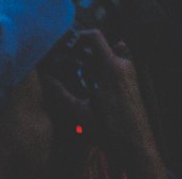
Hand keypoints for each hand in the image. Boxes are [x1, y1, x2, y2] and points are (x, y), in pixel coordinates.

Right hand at [74, 30, 163, 178]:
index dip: (79, 36)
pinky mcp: (133, 82)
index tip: (68, 47)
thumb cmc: (109, 131)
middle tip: (69, 63)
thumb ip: (61, 94)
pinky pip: (117, 66)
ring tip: (80, 76)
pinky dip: (104, 69)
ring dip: (94, 62)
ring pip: (109, 56)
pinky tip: (94, 85)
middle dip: (83, 52)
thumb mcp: (81, 113)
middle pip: (100, 46)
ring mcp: (131, 73)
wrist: (137, 146)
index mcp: (111, 68)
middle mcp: (123, 66)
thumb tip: (45, 79)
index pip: (95, 36)